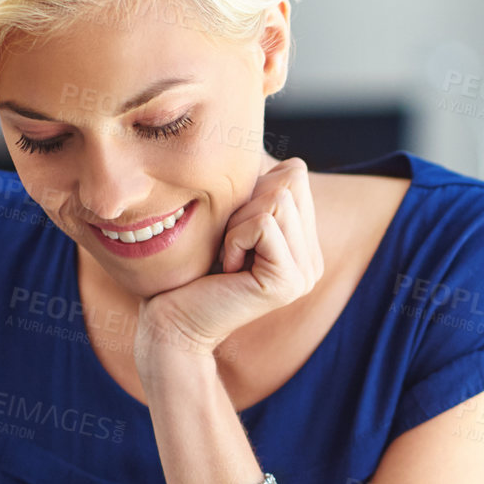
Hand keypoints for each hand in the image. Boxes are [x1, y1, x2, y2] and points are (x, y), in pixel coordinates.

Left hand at [133, 157, 324, 378]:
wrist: (171, 323)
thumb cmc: (190, 269)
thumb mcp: (229, 220)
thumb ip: (259, 192)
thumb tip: (283, 160)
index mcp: (303, 244)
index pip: (295, 174)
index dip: (253, 188)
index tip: (232, 230)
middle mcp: (312, 260)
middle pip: (292, 181)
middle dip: (247, 202)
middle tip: (228, 244)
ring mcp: (306, 273)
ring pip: (278, 200)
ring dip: (238, 222)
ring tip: (227, 256)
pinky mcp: (289, 282)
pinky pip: (264, 225)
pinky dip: (234, 238)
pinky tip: (227, 268)